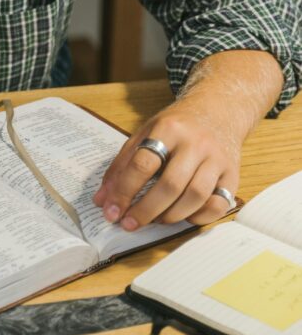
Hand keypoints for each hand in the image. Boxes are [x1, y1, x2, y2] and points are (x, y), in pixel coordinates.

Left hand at [93, 97, 242, 229]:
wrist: (219, 110)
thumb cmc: (176, 127)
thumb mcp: (144, 134)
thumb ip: (122, 166)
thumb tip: (103, 201)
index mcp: (169, 129)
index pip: (142, 164)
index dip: (123, 192)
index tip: (111, 212)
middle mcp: (196, 143)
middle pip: (170, 184)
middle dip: (145, 210)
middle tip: (129, 224)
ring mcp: (217, 158)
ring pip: (195, 196)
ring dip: (171, 216)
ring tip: (154, 220)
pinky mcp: (233, 174)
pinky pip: (218, 204)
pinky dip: (199, 217)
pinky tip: (183, 216)